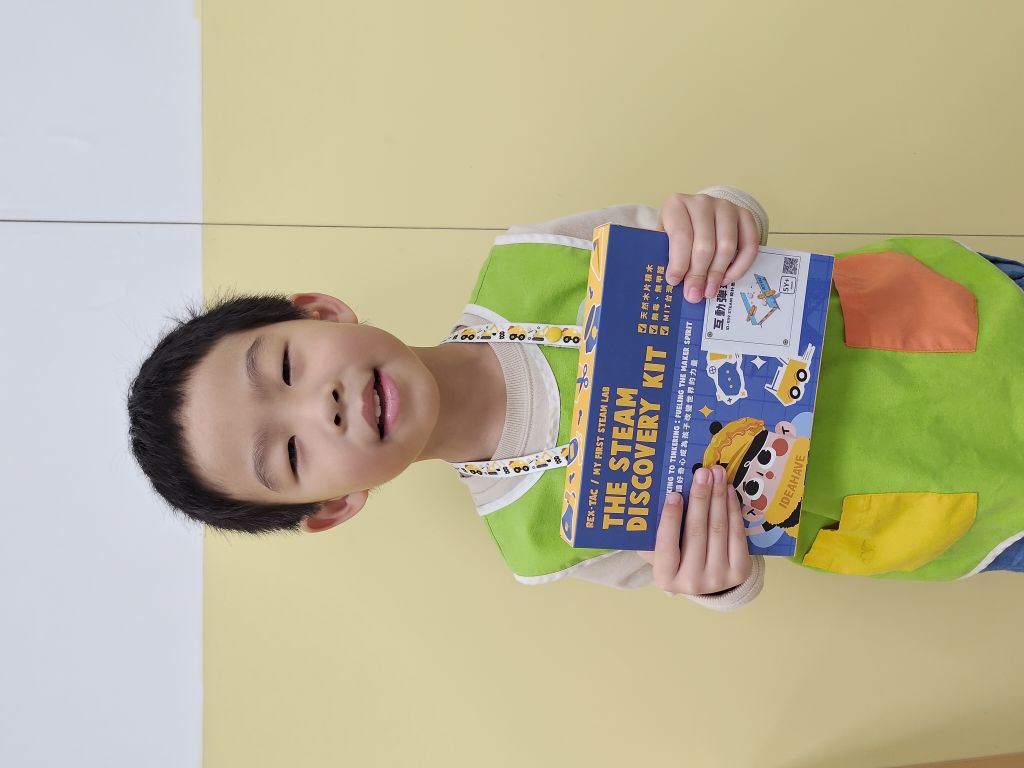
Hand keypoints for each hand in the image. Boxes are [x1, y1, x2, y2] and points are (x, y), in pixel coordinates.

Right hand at [637, 465, 751, 594]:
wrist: (706, 581)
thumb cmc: (676, 558)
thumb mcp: (659, 550)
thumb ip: (654, 530)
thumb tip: (656, 496)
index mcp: (665, 577)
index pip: (667, 544)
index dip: (671, 518)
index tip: (674, 493)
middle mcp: (692, 582)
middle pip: (696, 532)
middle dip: (700, 498)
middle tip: (702, 473)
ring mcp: (718, 578)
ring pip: (718, 529)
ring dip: (718, 497)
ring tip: (717, 474)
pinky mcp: (740, 571)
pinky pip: (737, 534)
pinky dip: (733, 509)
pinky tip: (728, 491)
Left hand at [657, 193, 759, 303]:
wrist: (699, 215)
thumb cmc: (678, 231)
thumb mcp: (664, 239)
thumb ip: (666, 257)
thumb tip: (674, 285)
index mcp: (677, 205)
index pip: (681, 235)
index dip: (679, 262)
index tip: (675, 281)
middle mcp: (702, 202)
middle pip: (705, 244)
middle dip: (699, 274)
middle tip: (694, 294)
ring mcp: (726, 207)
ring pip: (727, 246)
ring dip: (718, 273)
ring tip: (709, 291)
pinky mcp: (745, 215)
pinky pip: (749, 245)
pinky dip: (740, 266)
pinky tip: (727, 279)